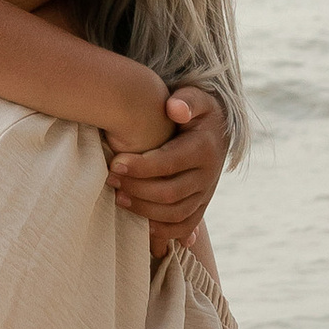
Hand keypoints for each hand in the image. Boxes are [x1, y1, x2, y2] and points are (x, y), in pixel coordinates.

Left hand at [104, 84, 228, 251]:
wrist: (217, 131)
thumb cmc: (196, 111)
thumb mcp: (195, 97)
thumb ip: (186, 99)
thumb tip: (174, 109)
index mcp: (204, 148)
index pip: (170, 163)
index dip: (141, 167)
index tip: (115, 163)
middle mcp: (208, 175)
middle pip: (170, 193)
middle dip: (136, 188)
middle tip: (110, 179)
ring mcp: (206, 194)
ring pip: (175, 214)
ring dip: (144, 210)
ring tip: (118, 197)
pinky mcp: (201, 206)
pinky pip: (183, 226)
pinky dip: (162, 231)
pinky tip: (140, 222)